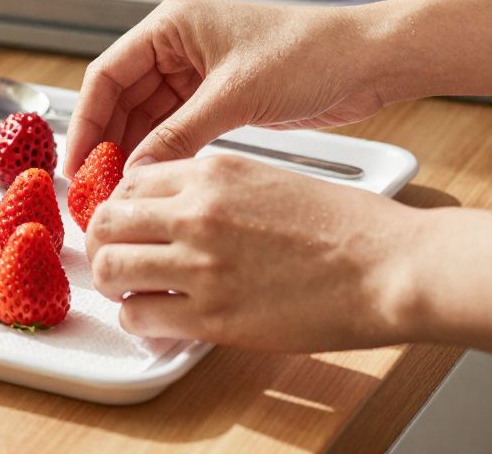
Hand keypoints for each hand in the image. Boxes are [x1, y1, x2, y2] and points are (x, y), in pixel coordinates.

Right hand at [64, 0, 387, 175]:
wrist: (371, 60)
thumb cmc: (310, 55)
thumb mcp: (234, 97)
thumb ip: (178, 136)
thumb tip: (134, 174)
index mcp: (172, 24)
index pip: (108, 73)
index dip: (87, 120)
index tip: (76, 163)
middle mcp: (180, 43)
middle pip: (123, 96)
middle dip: (109, 140)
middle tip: (94, 187)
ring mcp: (200, 69)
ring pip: (148, 115)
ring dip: (135, 150)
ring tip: (120, 192)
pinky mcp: (221, 94)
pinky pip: (177, 125)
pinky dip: (165, 152)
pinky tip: (154, 181)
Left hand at [85, 155, 421, 351]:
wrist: (388, 266)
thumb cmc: (347, 225)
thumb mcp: (270, 178)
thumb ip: (216, 188)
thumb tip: (177, 206)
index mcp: (213, 173)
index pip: (129, 181)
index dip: (119, 205)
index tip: (123, 221)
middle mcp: (197, 212)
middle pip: (107, 221)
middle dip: (102, 241)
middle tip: (113, 256)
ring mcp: (201, 264)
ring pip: (111, 268)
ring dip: (113, 282)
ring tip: (129, 290)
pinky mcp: (212, 315)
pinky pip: (140, 316)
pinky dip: (138, 318)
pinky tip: (156, 317)